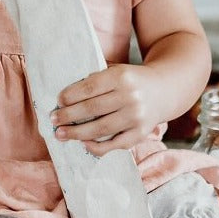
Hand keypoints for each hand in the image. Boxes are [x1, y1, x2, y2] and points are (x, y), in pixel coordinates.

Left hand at [50, 63, 165, 154]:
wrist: (165, 90)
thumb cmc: (132, 80)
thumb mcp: (117, 70)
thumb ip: (96, 80)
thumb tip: (65, 97)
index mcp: (121, 77)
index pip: (89, 88)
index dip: (70, 96)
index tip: (58, 101)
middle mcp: (130, 97)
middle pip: (92, 109)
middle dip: (68, 116)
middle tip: (53, 120)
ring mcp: (136, 117)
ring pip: (100, 129)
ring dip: (77, 133)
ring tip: (61, 134)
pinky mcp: (140, 133)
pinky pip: (115, 145)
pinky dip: (98, 147)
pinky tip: (83, 144)